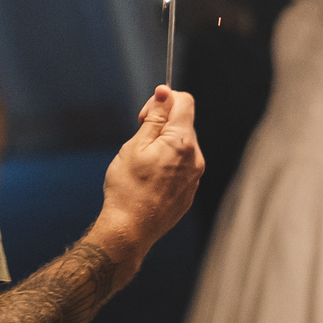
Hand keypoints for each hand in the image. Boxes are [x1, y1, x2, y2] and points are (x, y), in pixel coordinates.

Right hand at [95, 86, 204, 264]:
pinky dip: (168, 163)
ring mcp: (195, 177)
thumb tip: (165, 93)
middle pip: (184, 124)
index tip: (145, 114)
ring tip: (143, 164)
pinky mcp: (190, 191)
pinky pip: (183, 166)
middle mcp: (195, 159)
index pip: (185, 102)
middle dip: (162, 124)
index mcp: (181, 143)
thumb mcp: (135, 146)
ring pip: (183, 146)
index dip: (164, 99)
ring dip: (165, 145)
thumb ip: (154, 118)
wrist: (129, 230)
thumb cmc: (127, 188)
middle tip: (139, 141)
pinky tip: (150, 179)